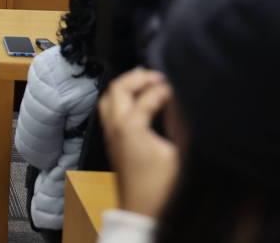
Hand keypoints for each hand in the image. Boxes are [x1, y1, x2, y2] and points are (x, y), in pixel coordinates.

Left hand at [98, 68, 178, 217]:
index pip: (145, 96)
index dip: (163, 87)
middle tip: (157, 75)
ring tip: (147, 83)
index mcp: (129, 128)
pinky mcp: (112, 144)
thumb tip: (179, 102)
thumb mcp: (180, 155)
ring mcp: (110, 136)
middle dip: (136, 77)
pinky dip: (121, 99)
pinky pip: (109, 111)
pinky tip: (139, 103)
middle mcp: (114, 128)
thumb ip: (180, 124)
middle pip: (116, 88)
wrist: (143, 214)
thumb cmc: (161, 190)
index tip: (178, 86)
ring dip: (125, 87)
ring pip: (108, 99)